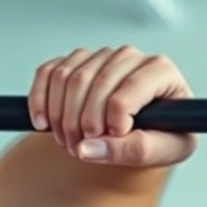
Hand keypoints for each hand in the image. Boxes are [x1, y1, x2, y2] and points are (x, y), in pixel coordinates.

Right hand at [28, 46, 197, 167]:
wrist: (150, 131)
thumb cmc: (166, 136)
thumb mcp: (163, 151)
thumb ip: (132, 151)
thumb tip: (87, 149)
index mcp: (161, 71)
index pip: (126, 93)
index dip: (113, 123)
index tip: (112, 141)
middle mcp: (131, 56)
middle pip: (94, 84)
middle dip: (82, 124)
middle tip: (81, 150)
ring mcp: (102, 55)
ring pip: (68, 78)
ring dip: (60, 116)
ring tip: (70, 143)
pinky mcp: (78, 60)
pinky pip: (49, 72)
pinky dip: (40, 100)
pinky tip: (43, 124)